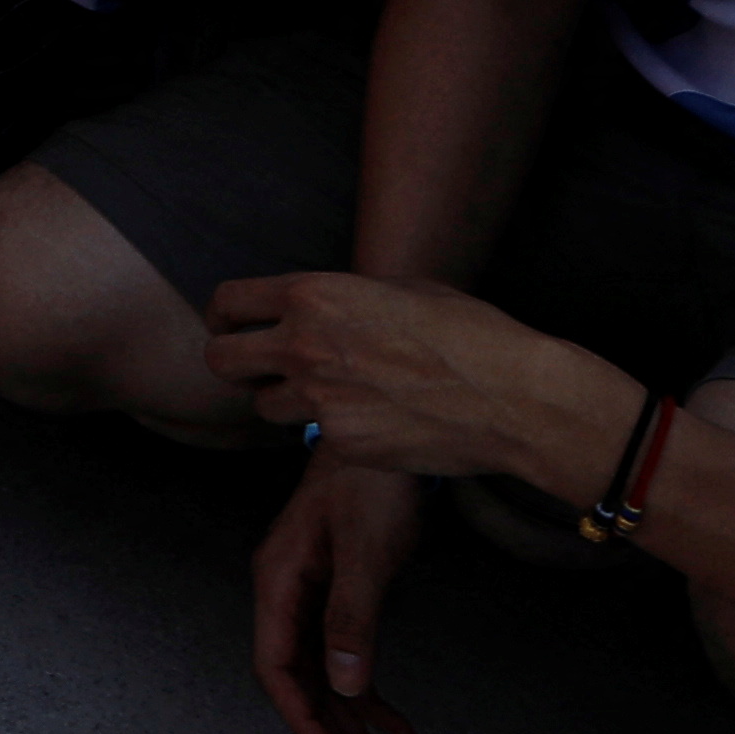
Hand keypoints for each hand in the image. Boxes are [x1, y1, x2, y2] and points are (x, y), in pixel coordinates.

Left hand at [199, 268, 639, 504]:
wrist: (512, 397)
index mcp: (313, 295)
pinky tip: (374, 419)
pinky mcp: (340, 444)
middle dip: (238, 363)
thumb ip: (341, 297)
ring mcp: (318, 400)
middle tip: (262, 369)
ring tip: (335, 394)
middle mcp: (303, 346)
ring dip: (288, 401)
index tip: (233, 327)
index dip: (225, 317)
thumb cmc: (469, 334)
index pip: (228, 302)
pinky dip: (333, 431)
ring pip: (266, 405)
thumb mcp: (399, 289)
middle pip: (221, 360)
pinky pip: (315, 436)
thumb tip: (314, 306)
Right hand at [250, 459, 435, 733]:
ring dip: (361, 731)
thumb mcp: (367, 548)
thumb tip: (346, 687)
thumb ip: (352, 616)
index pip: (280, 674)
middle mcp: (288, 595)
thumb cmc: (374, 478)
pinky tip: (402, 725)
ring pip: (328, 682)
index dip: (311, 728)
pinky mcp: (338, 593)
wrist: (392, 427)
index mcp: (279, 583)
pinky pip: (346, 661)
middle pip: (306, 689)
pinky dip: (373, 698)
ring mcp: (312, 596)